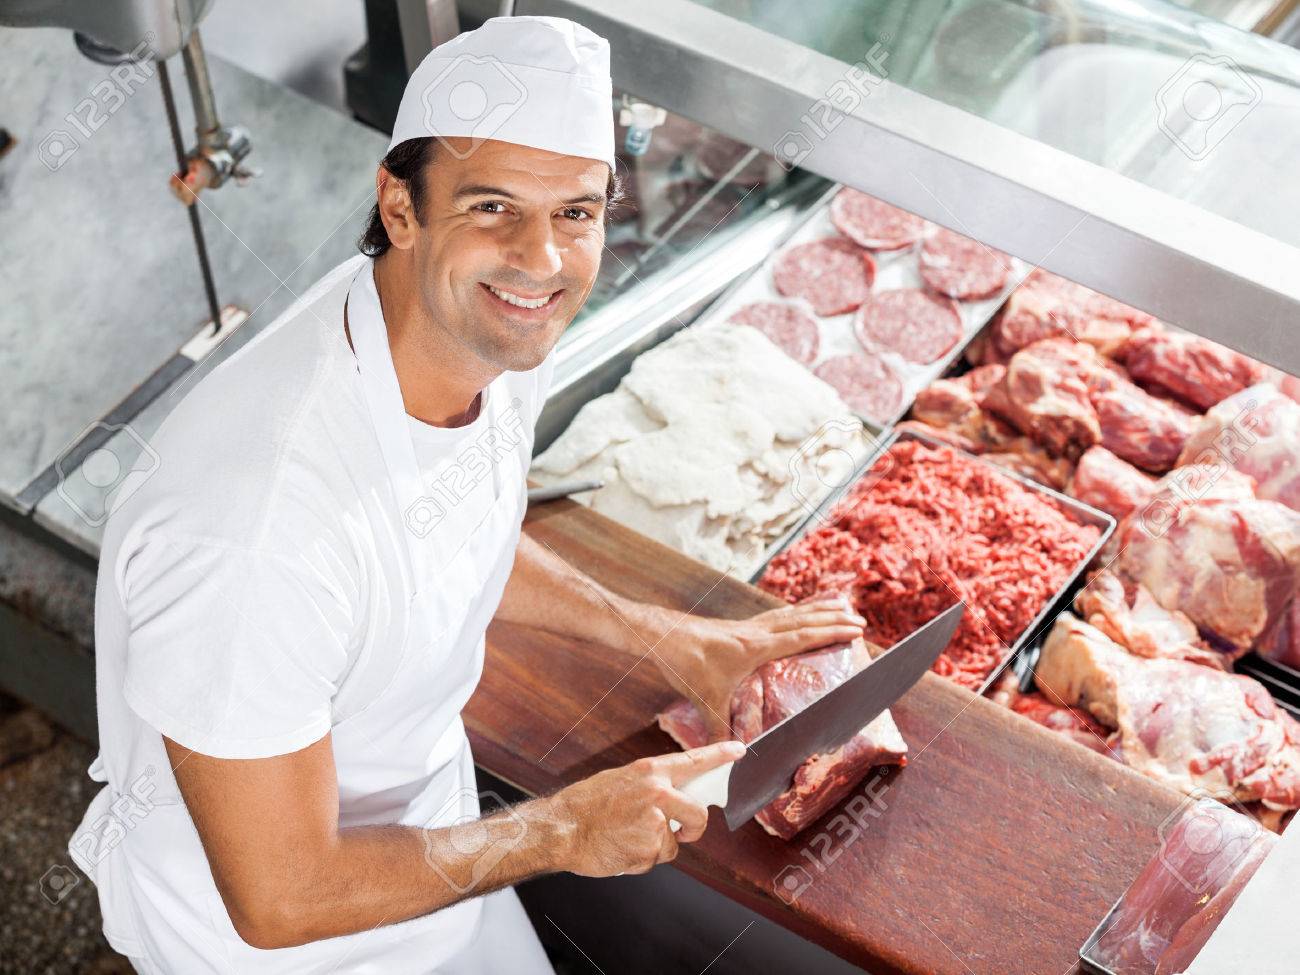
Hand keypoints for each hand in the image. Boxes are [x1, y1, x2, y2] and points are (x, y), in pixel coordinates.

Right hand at [546, 740, 744, 876]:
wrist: (560, 829)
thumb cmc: (585, 806)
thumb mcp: (620, 781)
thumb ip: (649, 786)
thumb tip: (672, 796)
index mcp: (649, 772)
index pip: (693, 760)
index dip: (720, 755)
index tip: (739, 750)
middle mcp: (657, 792)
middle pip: (698, 814)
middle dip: (694, 828)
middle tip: (682, 832)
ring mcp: (655, 821)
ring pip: (673, 843)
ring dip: (655, 847)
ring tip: (626, 837)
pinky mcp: (649, 848)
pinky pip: (656, 859)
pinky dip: (641, 860)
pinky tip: (620, 849)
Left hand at [652, 596, 865, 742]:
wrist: (661, 636)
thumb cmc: (685, 664)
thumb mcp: (705, 699)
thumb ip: (720, 729)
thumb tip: (733, 758)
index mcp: (756, 647)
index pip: (802, 636)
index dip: (830, 633)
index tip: (856, 630)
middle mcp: (756, 631)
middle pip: (803, 620)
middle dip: (833, 618)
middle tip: (860, 619)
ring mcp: (747, 626)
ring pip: (790, 614)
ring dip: (817, 610)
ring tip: (840, 605)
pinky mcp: (738, 626)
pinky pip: (774, 615)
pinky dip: (793, 612)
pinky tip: (797, 613)